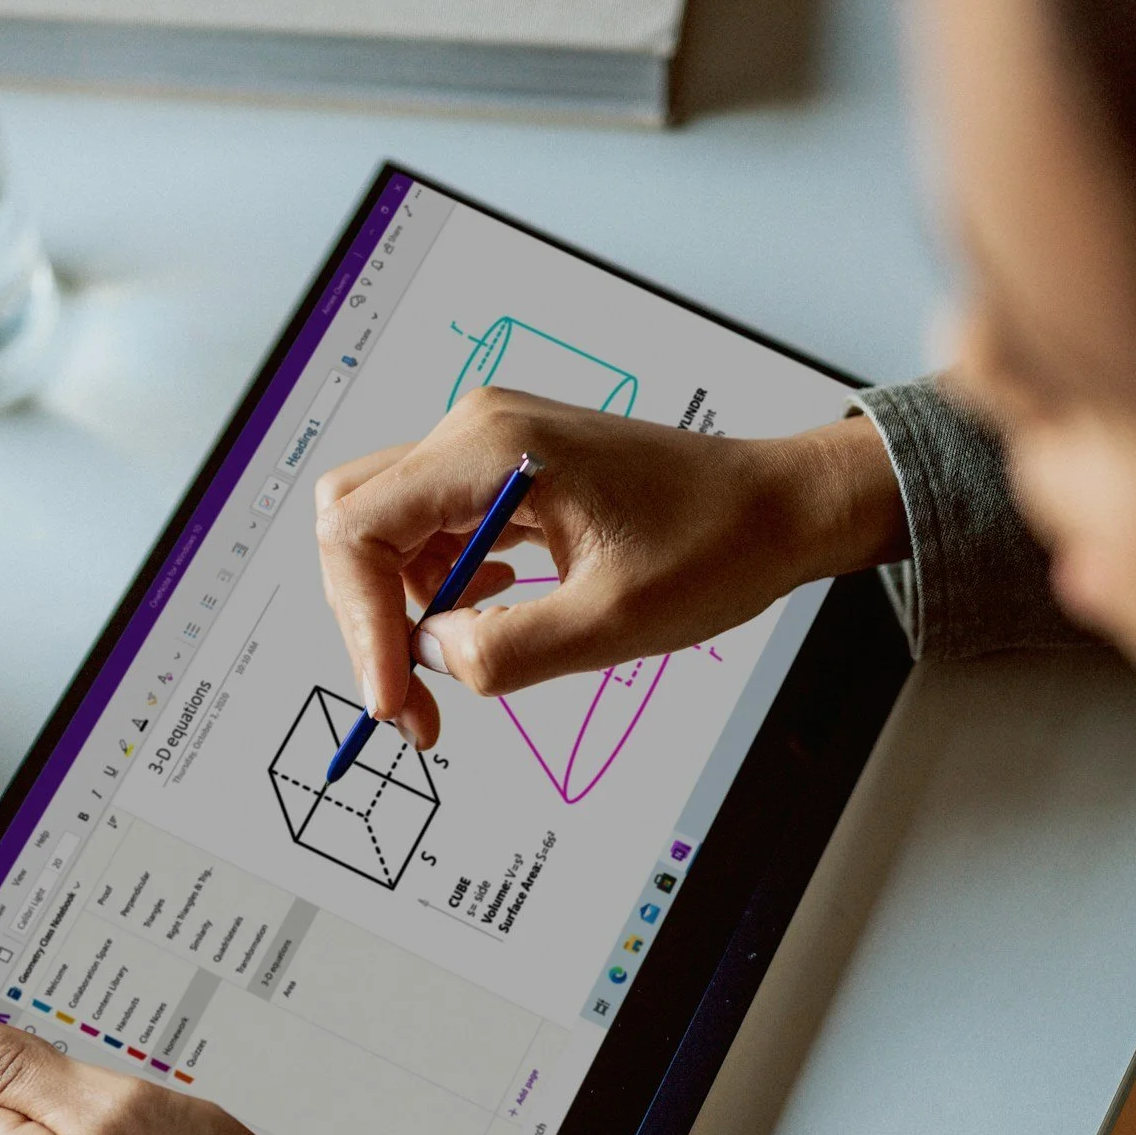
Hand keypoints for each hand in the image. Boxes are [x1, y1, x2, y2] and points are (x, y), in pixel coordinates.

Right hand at [314, 388, 908, 749]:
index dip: (362, 624)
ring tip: (463, 665)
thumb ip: (507, 650)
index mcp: (494, 450)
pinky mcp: (508, 470)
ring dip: (408, 608)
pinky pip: (436, 528)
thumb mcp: (613, 623)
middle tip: (411, 702)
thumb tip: (432, 659)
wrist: (778, 508)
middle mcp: (478, 432)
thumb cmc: (717, 546)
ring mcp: (491, 446)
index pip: (361, 530)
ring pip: (390, 531)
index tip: (395, 697)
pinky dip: (442, 586)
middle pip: (357, 522)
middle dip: (369, 619)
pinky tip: (491, 616)